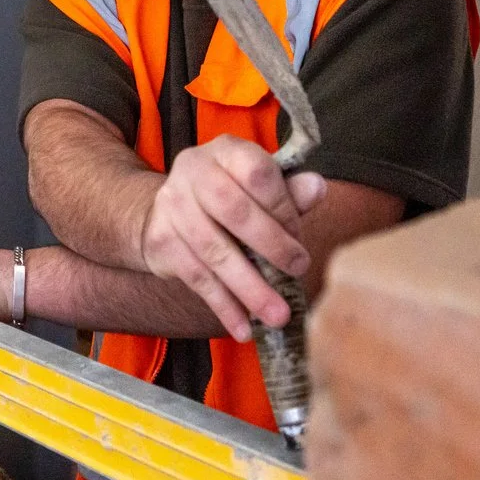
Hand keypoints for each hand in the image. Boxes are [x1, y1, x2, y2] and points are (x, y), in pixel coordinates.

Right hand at [138, 136, 327, 339]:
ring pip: (215, 251)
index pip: (257, 173)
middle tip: (298, 272)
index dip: (283, 208)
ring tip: (277, 315)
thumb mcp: (259, 189)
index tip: (300, 239)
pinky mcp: (161, 241)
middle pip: (233, 210)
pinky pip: (197, 278)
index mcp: (226, 151)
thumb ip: (289, 191)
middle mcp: (193, 171)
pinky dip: (223, 306)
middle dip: (270, 246)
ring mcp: (172, 206)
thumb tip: (318, 188)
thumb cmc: (230, 199)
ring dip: (250, 288)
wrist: (166, 212)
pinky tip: (243, 327)